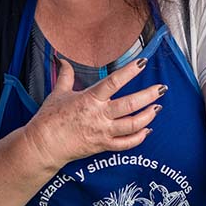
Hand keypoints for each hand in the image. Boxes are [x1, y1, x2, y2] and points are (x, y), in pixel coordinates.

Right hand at [22, 56, 163, 169]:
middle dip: (149, 95)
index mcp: (89, 99)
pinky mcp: (103, 146)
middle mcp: (99, 115)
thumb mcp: (58, 93)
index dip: (129, 71)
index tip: (142, 62)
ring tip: (157, 107)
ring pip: (132, 124)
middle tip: (162, 88)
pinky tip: (147, 129)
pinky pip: (126, 143)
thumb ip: (66, 75)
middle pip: (130, 104)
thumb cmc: (49, 119)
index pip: (114, 82)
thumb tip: (62, 59)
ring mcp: (103, 132)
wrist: (44, 145)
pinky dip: (139, 137)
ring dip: (147, 115)